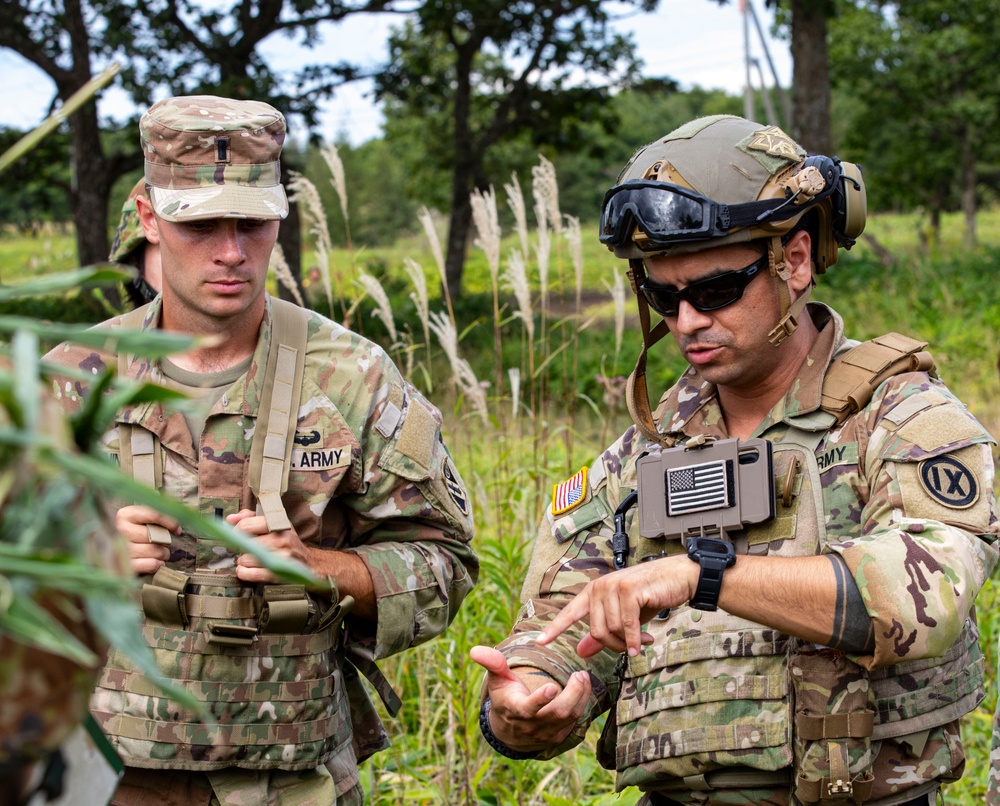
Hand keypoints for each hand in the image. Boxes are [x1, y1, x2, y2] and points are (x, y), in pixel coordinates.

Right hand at [115, 504, 178, 574]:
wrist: (119, 551)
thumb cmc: (137, 532)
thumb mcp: (144, 519)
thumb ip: (158, 516)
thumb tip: (177, 529)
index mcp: (125, 515)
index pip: (154, 515)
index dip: (170, 523)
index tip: (177, 530)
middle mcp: (119, 531)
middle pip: (153, 536)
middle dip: (164, 541)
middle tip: (163, 543)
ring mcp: (118, 550)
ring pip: (154, 551)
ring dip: (163, 554)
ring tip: (160, 553)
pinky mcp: (122, 567)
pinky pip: (149, 565)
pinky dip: (157, 564)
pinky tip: (156, 562)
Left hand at [228, 509, 310, 583]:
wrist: (309, 563)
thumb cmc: (287, 542)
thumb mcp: (275, 524)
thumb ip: (251, 517)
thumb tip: (230, 519)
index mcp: (278, 524)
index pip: (246, 525)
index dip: (235, 532)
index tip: (236, 535)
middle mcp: (281, 539)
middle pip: (244, 544)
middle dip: (241, 548)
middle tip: (245, 549)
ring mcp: (280, 556)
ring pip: (246, 559)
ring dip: (243, 562)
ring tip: (250, 560)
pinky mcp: (279, 573)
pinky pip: (253, 574)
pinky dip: (244, 573)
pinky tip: (244, 571)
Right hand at [469, 645, 590, 751]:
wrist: (510, 730)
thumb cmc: (505, 697)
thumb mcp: (497, 680)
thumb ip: (492, 664)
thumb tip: (474, 650)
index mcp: (516, 710)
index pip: (529, 709)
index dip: (540, 700)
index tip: (552, 687)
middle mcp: (532, 725)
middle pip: (557, 713)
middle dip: (572, 694)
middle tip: (580, 674)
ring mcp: (547, 733)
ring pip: (569, 717)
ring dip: (581, 696)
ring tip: (584, 676)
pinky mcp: (559, 735)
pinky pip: (575, 721)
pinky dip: (582, 703)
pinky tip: (584, 687)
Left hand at [537, 555, 697, 657]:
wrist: (678, 577)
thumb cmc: (650, 596)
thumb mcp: (624, 617)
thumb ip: (602, 633)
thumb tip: (581, 651)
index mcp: (593, 591)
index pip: (570, 613)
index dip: (554, 628)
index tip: (539, 642)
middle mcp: (600, 587)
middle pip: (596, 631)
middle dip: (614, 645)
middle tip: (631, 648)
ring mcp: (613, 586)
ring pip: (611, 629)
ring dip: (628, 642)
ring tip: (643, 641)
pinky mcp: (629, 590)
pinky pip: (625, 624)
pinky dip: (634, 639)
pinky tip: (642, 645)